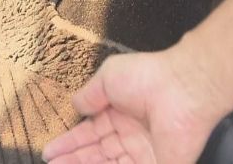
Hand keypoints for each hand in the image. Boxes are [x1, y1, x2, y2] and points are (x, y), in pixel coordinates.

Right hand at [42, 51, 223, 162]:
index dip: (70, 143)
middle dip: (73, 159)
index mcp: (119, 112)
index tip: (50, 152)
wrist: (182, 88)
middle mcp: (129, 134)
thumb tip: (76, 106)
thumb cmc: (146, 77)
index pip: (90, 133)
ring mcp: (143, 152)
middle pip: (96, 153)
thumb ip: (89, 95)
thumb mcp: (107, 78)